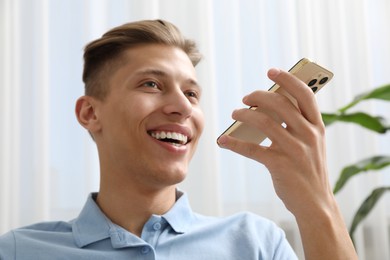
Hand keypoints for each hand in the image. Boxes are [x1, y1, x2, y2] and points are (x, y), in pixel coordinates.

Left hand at [218, 68, 357, 258]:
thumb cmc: (309, 170)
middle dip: (258, 96)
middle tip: (244, 98)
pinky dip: (235, 143)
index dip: (288, 79)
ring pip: (264, 122)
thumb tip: (267, 107)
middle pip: (280, 104)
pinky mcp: (280, 165)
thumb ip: (298, 126)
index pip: (305, 94)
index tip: (271, 71)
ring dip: (244, 115)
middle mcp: (309, 135)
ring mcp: (295, 150)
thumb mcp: (312, 145)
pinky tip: (223, 140)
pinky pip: (252, 149)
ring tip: (234, 114)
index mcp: (317, 127)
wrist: (316, 204)